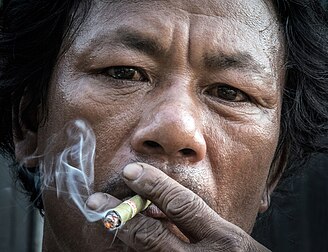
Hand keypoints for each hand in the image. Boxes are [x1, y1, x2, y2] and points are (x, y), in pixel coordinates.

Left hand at [87, 163, 269, 251]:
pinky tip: (122, 242)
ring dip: (121, 237)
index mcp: (224, 241)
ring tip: (102, 222)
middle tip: (96, 201)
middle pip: (151, 237)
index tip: (131, 171)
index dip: (154, 186)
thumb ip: (200, 222)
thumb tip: (158, 206)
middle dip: (121, 216)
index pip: (182, 206)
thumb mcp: (231, 239)